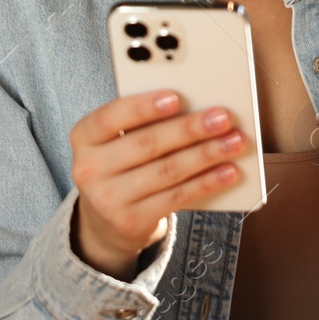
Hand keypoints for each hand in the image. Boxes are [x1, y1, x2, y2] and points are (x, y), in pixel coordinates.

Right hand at [67, 91, 246, 279]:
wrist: (105, 222)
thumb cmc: (122, 165)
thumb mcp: (118, 142)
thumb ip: (144, 123)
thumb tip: (198, 106)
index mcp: (84, 137)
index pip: (110, 117)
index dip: (143, 107)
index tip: (176, 97)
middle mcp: (89, 169)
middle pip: (147, 144)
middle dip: (190, 129)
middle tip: (222, 118)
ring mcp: (108, 199)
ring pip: (167, 171)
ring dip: (206, 155)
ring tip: (234, 142)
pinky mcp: (130, 222)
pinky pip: (177, 197)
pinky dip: (207, 182)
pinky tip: (228, 171)